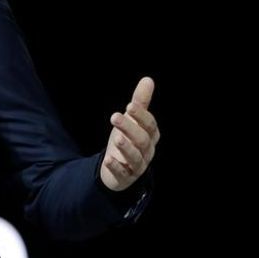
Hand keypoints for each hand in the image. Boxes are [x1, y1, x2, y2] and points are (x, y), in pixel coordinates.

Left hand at [100, 77, 160, 191]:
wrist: (120, 169)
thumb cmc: (128, 139)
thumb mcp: (132, 121)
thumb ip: (140, 102)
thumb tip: (148, 79)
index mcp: (150, 136)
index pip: (150, 126)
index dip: (141, 116)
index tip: (130, 106)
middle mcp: (146, 151)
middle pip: (142, 140)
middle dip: (129, 128)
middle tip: (115, 117)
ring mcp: (136, 166)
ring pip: (135, 158)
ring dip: (126, 147)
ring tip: (116, 137)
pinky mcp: (124, 177)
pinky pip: (122, 174)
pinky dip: (115, 167)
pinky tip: (108, 160)